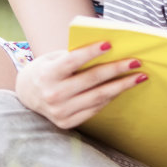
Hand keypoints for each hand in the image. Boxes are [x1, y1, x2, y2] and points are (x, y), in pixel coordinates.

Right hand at [15, 41, 146, 129]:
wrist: (28, 95)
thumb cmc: (47, 70)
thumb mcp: (54, 59)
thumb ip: (75, 56)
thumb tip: (108, 51)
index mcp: (47, 75)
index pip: (72, 61)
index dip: (91, 52)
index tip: (110, 43)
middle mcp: (53, 95)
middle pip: (91, 80)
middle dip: (116, 69)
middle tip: (136, 61)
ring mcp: (60, 112)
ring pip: (97, 97)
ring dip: (121, 86)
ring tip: (138, 77)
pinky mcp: (67, 123)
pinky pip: (95, 109)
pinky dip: (110, 97)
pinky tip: (122, 88)